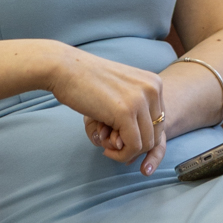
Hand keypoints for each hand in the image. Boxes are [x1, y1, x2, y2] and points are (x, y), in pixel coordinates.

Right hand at [47, 47, 165, 173]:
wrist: (63, 67)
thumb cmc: (84, 79)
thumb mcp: (120, 89)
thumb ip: (135, 109)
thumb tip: (142, 142)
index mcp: (154, 83)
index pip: (159, 121)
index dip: (141, 135)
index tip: (121, 138)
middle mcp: (153, 89)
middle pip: (156, 133)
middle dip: (135, 145)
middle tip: (112, 145)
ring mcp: (140, 100)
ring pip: (147, 143)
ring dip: (127, 152)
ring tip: (107, 147)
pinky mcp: (126, 112)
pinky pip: (134, 146)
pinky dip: (121, 155)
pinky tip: (106, 149)